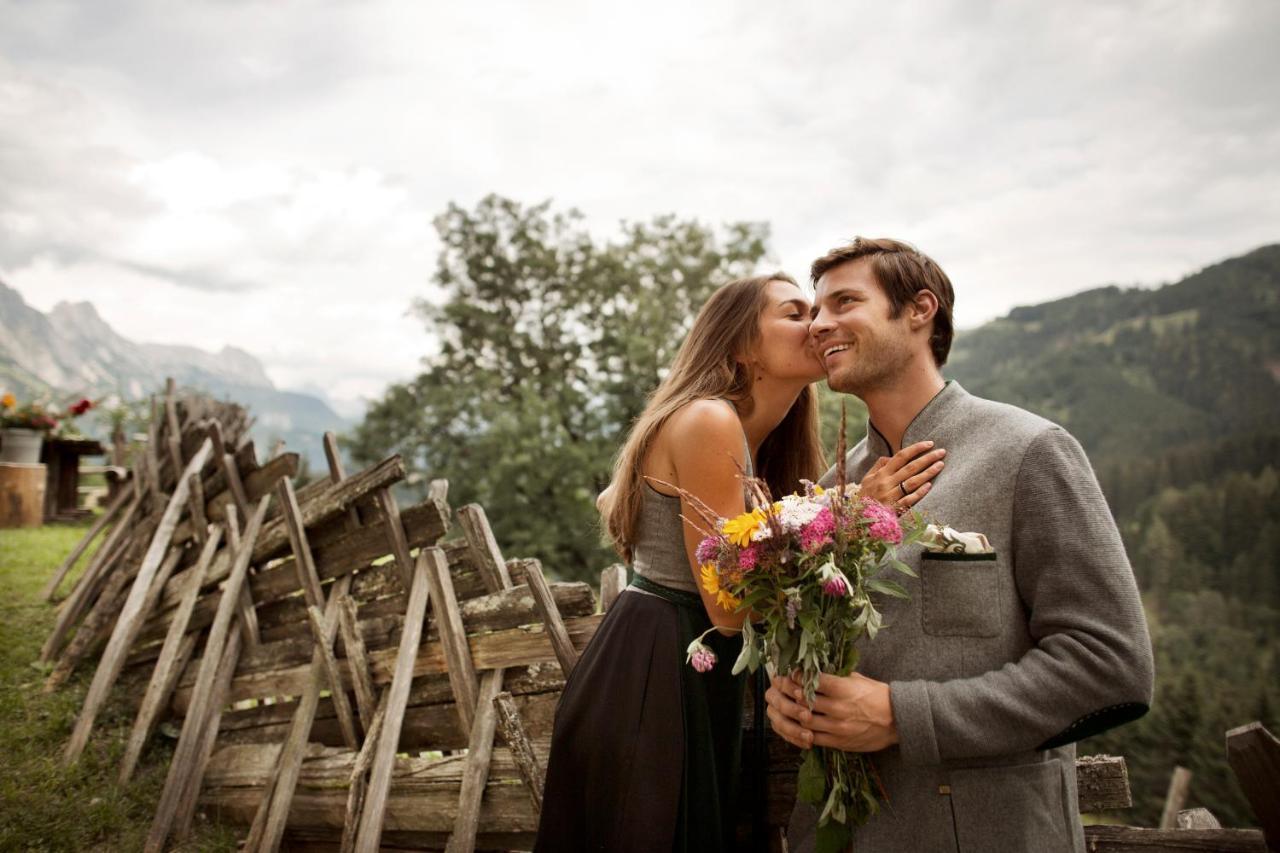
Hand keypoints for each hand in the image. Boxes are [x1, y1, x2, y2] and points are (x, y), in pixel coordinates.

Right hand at [765, 674, 817, 748]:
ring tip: (809, 736)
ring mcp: (775, 712)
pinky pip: (784, 735)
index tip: (801, 694)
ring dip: (794, 730)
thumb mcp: (822, 684)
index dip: (790, 688)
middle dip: (793, 710)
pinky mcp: (779, 726)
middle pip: (779, 703)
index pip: (782, 683)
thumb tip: (811, 682)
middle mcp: (775, 695)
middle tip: (808, 716)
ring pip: (779, 722)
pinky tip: (808, 743)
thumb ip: (814, 683)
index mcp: (781, 681)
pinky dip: (796, 740)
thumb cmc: (824, 691)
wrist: (826, 707)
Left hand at [766, 672, 898, 752]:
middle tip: (780, 686)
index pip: (813, 681)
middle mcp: (838, 708)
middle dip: (790, 691)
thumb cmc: (878, 696)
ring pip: (805, 720)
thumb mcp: (858, 679)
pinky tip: (798, 723)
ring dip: (793, 711)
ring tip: (787, 704)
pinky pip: (814, 738)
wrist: (898, 720)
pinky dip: (803, 731)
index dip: (798, 676)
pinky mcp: (839, 742)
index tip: (791, 672)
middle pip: (805, 700)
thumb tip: (816, 669)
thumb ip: (837, 676)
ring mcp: (838, 727)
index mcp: (843, 689)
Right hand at [858, 441, 944, 511]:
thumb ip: (879, 466)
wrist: (857, 518)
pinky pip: (909, 499)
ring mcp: (891, 496)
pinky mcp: (894, 509)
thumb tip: (892, 456)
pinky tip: (930, 485)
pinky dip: (919, 492)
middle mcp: (886, 483)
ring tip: (940, 465)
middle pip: (910, 467)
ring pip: (912, 482)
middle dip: (927, 458)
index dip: (916, 448)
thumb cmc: (865, 496)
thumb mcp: (867, 478)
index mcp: (881, 474)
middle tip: (942, 452)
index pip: (901, 456)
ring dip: (928, 473)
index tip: (929, 443)